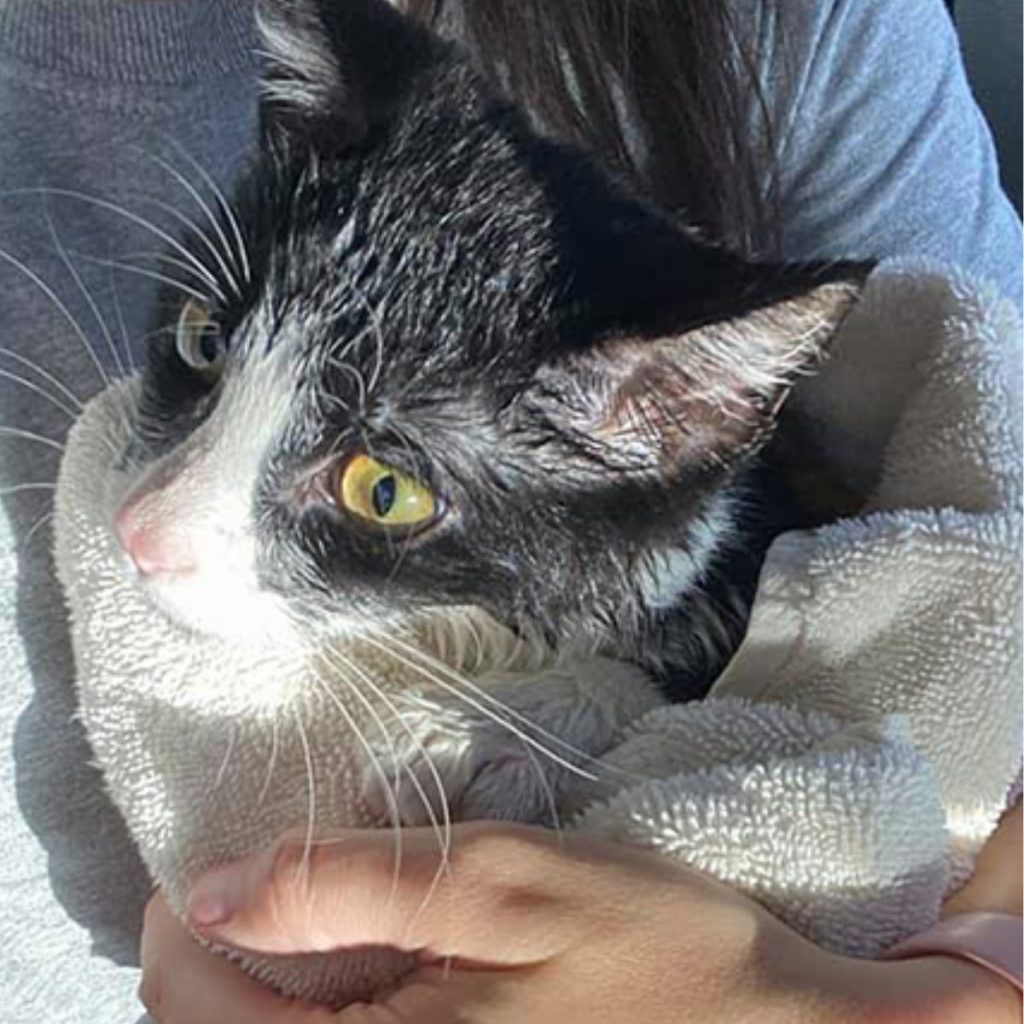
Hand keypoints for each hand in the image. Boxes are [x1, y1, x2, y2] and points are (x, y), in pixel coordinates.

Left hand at [140, 822, 1018, 1023]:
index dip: (181, 929)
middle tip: (254, 888)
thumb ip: (358, 884)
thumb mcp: (511, 885)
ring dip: (264, 998)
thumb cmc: (660, 957)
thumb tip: (218, 887)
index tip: (202, 866)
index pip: (202, 1015)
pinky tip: (362, 978)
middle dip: (214, 968)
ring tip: (300, 927)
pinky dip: (324, 1018)